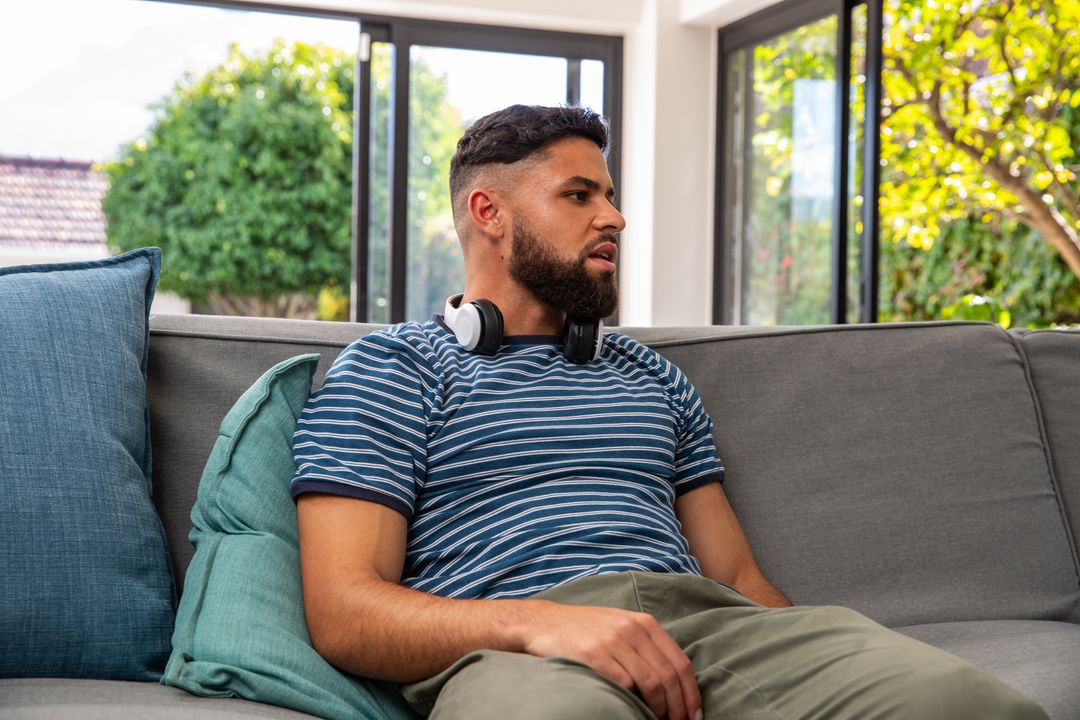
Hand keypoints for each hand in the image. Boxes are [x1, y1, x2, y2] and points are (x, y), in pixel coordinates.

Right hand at [519, 600, 701, 719]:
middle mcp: (632, 629)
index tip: (694, 714)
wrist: (543, 622)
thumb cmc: (584, 630)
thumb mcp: (621, 626)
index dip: (691, 693)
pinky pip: (624, 684)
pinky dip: (633, 701)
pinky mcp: (594, 654)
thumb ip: (646, 645)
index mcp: (644, 623)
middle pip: (668, 676)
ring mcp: (613, 640)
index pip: (680, 662)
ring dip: (659, 709)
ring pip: (650, 682)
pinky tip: (633, 711)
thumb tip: (674, 680)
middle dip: (679, 707)